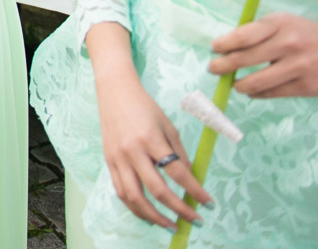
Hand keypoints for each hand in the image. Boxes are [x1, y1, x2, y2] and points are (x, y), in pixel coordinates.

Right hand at [92, 63, 210, 229]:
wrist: (114, 91)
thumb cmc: (144, 106)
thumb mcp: (168, 125)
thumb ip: (178, 152)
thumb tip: (188, 179)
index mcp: (151, 138)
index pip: (177, 172)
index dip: (195, 190)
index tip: (208, 203)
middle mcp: (132, 151)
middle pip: (157, 190)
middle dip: (179, 209)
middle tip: (195, 220)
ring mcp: (118, 158)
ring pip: (135, 197)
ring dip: (154, 217)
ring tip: (171, 225)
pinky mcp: (109, 162)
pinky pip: (121, 191)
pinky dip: (135, 207)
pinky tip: (148, 214)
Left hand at [209, 13, 317, 97]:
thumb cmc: (312, 34)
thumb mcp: (287, 23)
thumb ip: (261, 33)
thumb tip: (228, 48)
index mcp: (280, 24)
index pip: (243, 36)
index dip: (224, 44)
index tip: (214, 49)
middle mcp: (288, 44)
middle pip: (244, 59)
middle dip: (223, 67)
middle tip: (214, 69)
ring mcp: (298, 67)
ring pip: (255, 82)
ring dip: (239, 85)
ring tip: (235, 84)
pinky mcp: (307, 87)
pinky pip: (273, 93)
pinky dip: (258, 94)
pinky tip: (254, 91)